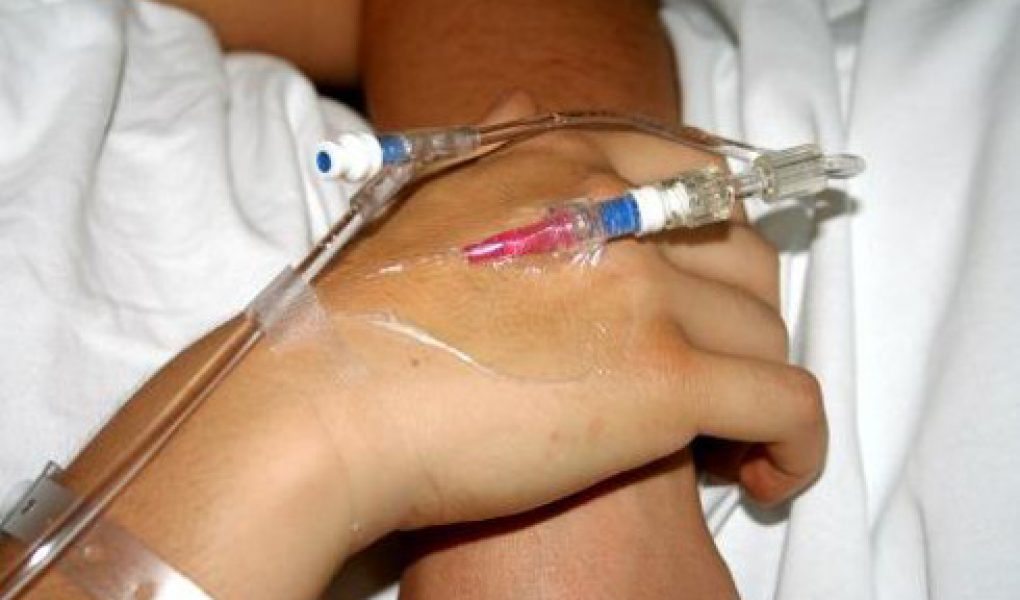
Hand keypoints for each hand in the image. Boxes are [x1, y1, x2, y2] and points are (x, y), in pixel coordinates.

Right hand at [311, 99, 826, 544]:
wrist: (322, 404)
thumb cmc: (359, 320)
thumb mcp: (424, 200)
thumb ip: (491, 151)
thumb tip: (526, 99)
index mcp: (565, 163)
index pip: (699, 181)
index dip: (719, 246)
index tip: (709, 298)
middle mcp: (617, 211)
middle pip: (746, 257)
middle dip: (744, 318)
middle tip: (715, 372)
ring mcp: (645, 290)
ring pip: (766, 335)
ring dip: (762, 389)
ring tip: (732, 441)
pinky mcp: (662, 379)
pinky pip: (785, 404)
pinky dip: (797, 444)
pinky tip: (770, 473)